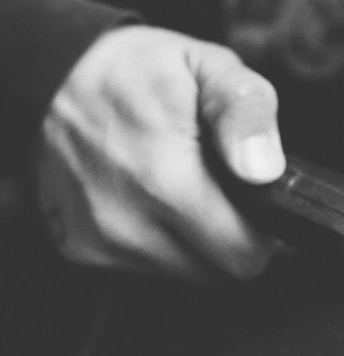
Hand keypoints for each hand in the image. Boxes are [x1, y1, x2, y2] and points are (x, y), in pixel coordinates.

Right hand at [36, 26, 285, 280]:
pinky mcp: (81, 249)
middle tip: (225, 196)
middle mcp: (125, 220)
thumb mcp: (210, 66)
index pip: (242, 255)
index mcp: (164, 177)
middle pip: (218, 274)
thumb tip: (263, 170)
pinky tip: (153, 205)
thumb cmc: (140, 70)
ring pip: (184, 274)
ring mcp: (99, 240)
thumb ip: (247, 114)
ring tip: (184, 193)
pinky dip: (160, 245)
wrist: (53, 75)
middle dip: (233, 241)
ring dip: (196, 245)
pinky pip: (147, 270)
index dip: (263, 236)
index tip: (259, 208)